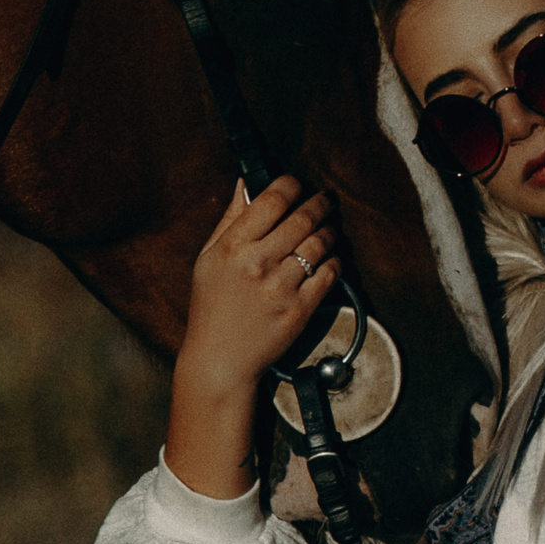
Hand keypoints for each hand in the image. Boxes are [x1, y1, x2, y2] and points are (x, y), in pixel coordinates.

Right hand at [164, 177, 339, 497]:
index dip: (291, 184)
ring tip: (329, 227)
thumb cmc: (212, 307)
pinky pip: (330, 274)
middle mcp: (257, 263)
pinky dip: (336, 260)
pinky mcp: (300, 310)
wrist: (220, 360)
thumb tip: (245, 183)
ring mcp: (280, 288)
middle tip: (325, 200)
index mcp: (232, 247)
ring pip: (321, 243)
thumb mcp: (208, 259)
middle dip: (320, 202)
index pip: (272, 199)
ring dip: (331, 229)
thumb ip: (230, 219)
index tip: (297, 184)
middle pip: (303, 217)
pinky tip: (331, 257)